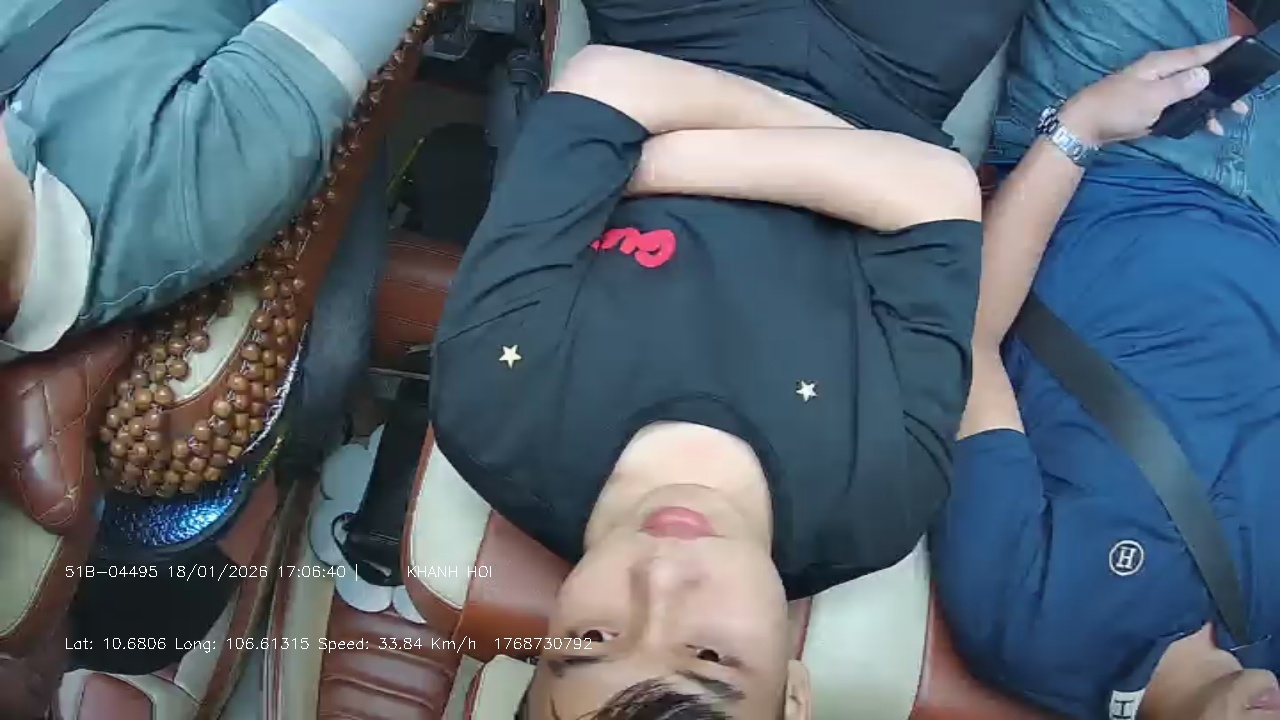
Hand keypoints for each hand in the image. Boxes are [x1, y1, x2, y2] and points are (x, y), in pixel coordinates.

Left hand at [1058, 37, 1249, 145]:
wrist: (1083, 128)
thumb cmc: (1116, 109)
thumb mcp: (1152, 98)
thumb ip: (1180, 86)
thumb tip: (1205, 74)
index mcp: (1160, 65)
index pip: (1197, 54)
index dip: (1220, 51)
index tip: (1241, 48)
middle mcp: (1159, 74)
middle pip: (1197, 75)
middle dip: (1220, 87)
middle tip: (1241, 105)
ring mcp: (1154, 91)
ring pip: (1189, 94)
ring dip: (1208, 106)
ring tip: (1227, 119)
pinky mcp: (1148, 107)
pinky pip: (1178, 108)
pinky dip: (1192, 115)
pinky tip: (1204, 127)